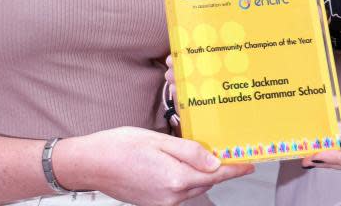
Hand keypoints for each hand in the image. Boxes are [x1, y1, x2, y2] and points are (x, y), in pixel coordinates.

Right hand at [53, 127, 253, 205]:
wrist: (90, 164)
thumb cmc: (117, 147)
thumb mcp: (155, 140)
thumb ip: (188, 151)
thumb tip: (215, 161)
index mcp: (175, 178)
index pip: (215, 174)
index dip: (234, 167)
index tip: (250, 162)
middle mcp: (172, 195)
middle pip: (206, 181)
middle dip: (218, 168)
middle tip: (230, 152)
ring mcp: (163, 202)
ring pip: (192, 186)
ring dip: (200, 173)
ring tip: (204, 156)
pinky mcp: (155, 203)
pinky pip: (179, 190)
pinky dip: (185, 178)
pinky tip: (180, 165)